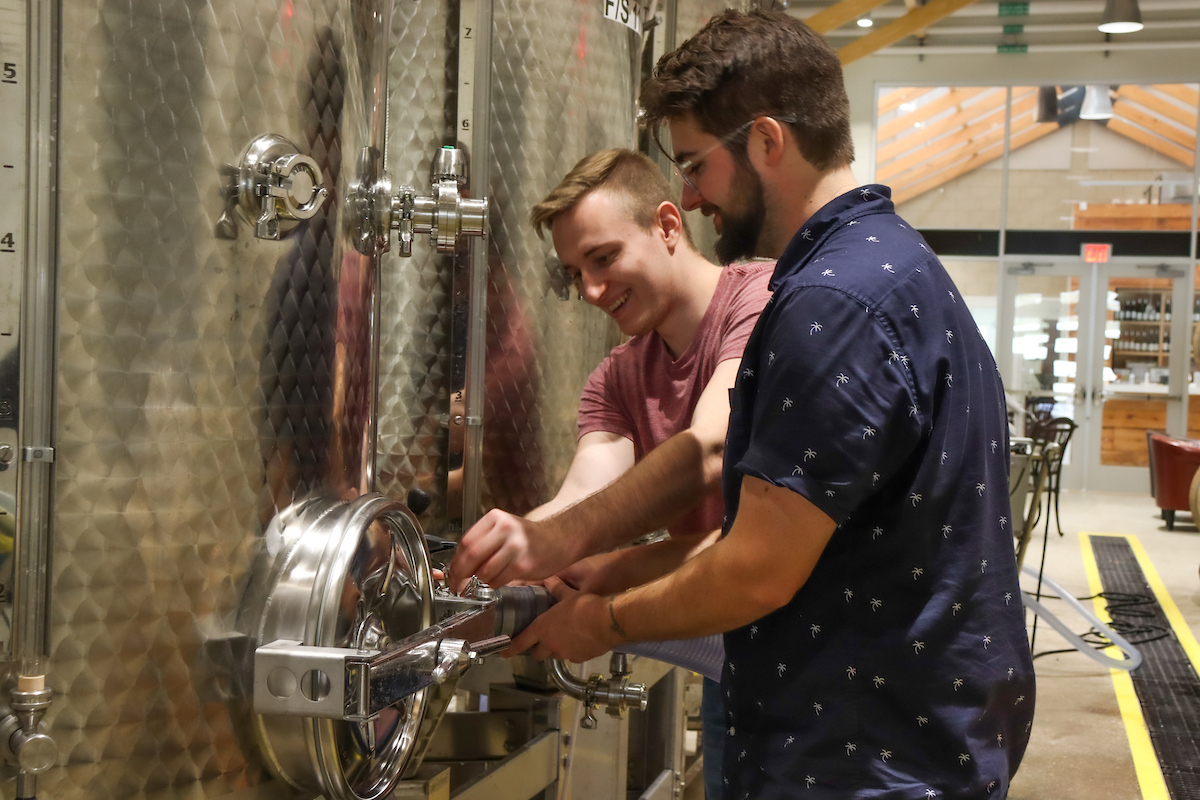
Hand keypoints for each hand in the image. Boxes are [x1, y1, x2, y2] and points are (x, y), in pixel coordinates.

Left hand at [448, 509, 579, 591]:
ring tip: (480, 585)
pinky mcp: (523, 565)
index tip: (452, 575)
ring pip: (484, 571)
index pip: (466, 542)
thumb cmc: (529, 538)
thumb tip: (458, 565)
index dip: (456, 562)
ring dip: (478, 582)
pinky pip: (498, 580)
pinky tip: (496, 583)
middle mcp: (504, 529)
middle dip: (461, 575)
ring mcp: (515, 547)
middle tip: (458, 586)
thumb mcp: (504, 530)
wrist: (559, 540)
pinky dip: (492, 586)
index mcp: (495, 518)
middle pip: (471, 555)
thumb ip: (483, 542)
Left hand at [505, 577, 620, 661]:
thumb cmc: (584, 606)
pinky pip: (571, 657)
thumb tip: (550, 579)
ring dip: (554, 649)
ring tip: (562, 638)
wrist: (606, 621)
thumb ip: (556, 588)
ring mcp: (565, 653)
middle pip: (537, 654)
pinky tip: (579, 641)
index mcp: (542, 628)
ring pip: (554, 655)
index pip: (521, 642)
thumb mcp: (568, 594)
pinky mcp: (579, 658)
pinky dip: (571, 651)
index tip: (504, 652)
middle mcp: (550, 644)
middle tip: (540, 641)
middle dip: (537, 649)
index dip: (511, 648)